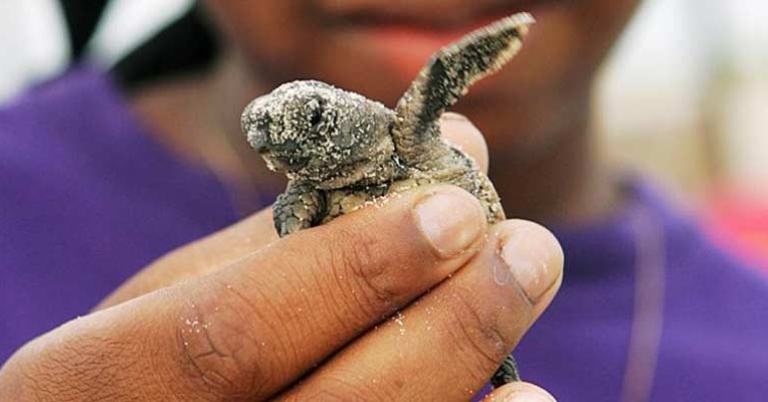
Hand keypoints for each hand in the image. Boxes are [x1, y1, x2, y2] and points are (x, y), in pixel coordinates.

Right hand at [0, 115, 562, 400]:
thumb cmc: (144, 362)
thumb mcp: (179, 288)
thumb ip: (293, 229)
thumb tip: (439, 147)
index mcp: (94, 386)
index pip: (231, 336)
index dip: (350, 273)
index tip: (453, 211)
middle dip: (445, 324)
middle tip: (528, 249)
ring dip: (468, 371)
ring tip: (526, 292)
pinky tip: (522, 399)